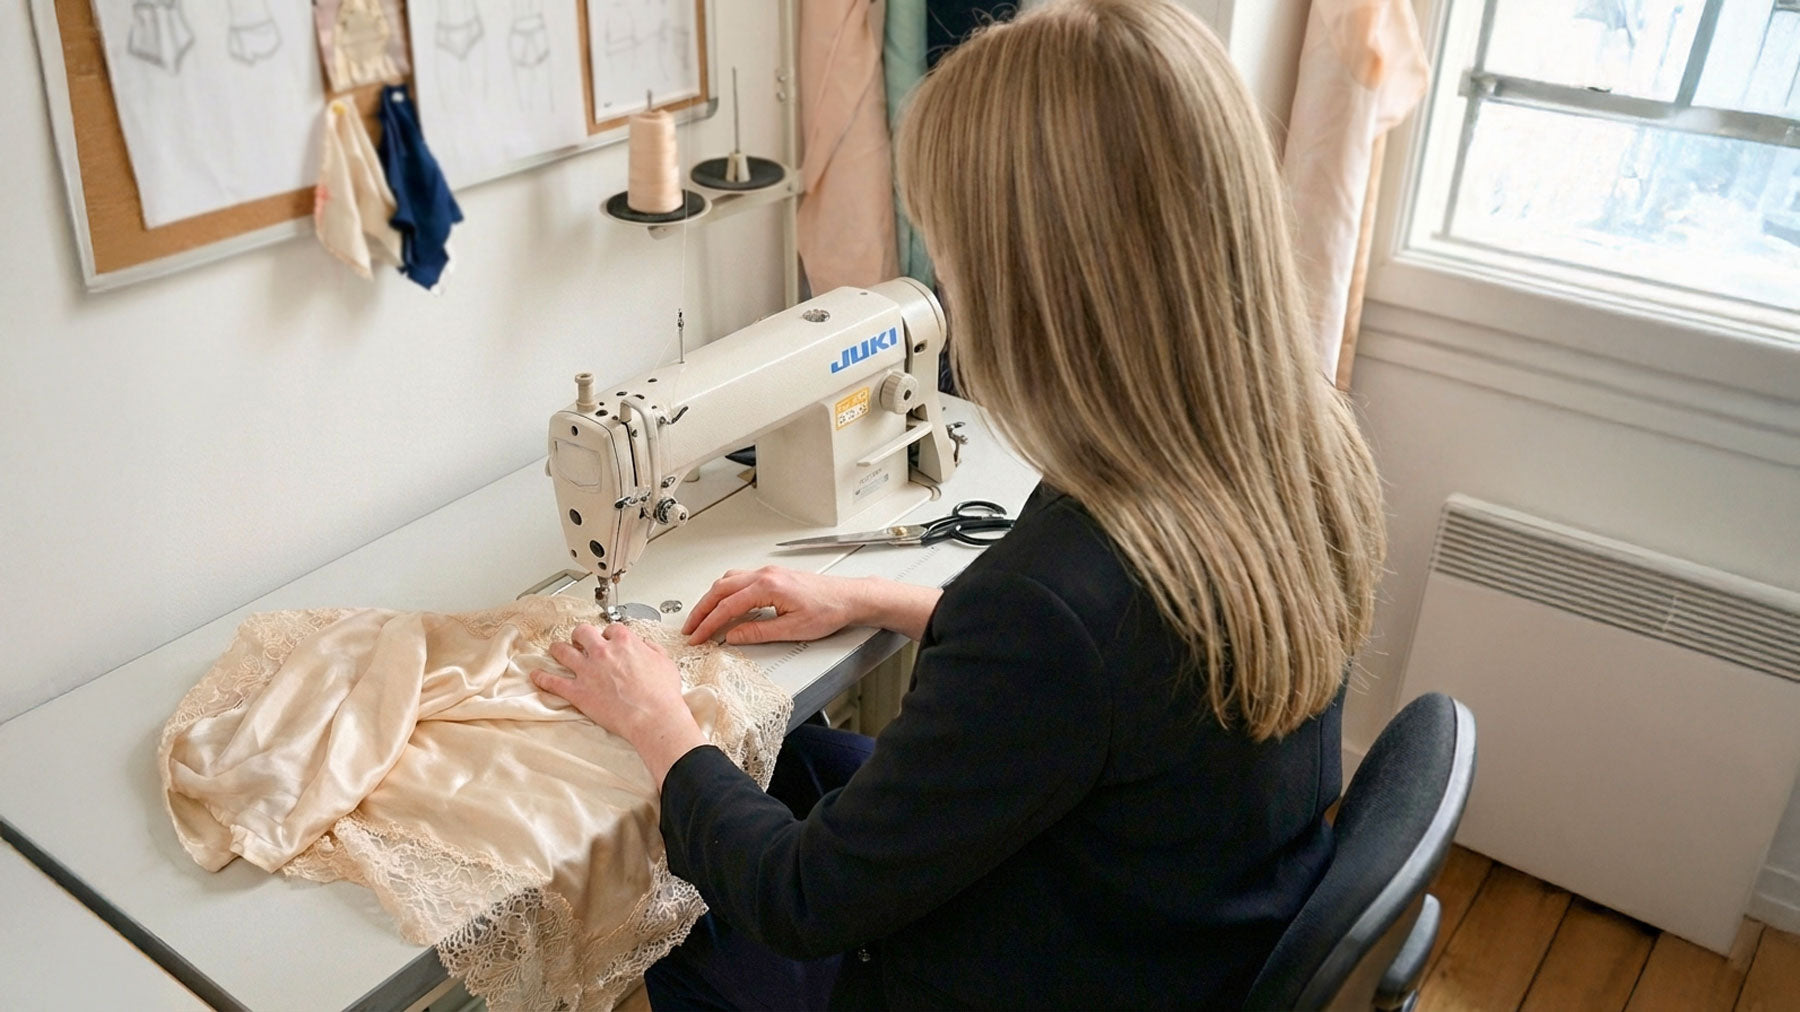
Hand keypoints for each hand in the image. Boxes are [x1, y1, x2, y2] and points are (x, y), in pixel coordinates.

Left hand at [535, 622, 706, 787]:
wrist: (652, 717)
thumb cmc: (661, 694)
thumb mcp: (665, 663)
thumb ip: (652, 649)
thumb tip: (646, 646)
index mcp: (624, 641)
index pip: (611, 629)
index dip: (609, 635)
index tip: (609, 640)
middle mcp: (602, 652)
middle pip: (582, 632)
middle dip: (580, 635)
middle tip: (580, 640)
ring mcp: (587, 671)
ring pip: (563, 651)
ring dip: (558, 649)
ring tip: (556, 649)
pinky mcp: (578, 691)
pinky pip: (553, 682)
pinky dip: (542, 678)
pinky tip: (537, 676)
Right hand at [682, 566, 869, 645]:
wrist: (849, 598)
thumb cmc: (829, 610)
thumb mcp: (792, 630)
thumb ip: (758, 632)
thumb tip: (733, 636)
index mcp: (767, 586)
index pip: (727, 606)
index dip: (708, 624)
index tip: (697, 636)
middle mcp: (765, 575)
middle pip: (720, 589)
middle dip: (701, 609)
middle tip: (690, 628)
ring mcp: (768, 573)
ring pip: (728, 581)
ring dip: (711, 599)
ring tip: (702, 618)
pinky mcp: (773, 576)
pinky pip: (739, 579)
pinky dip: (725, 592)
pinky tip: (724, 603)